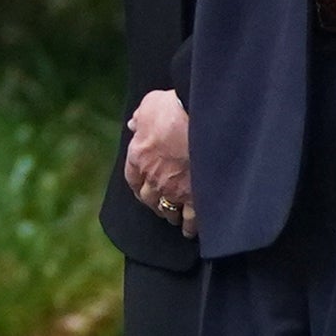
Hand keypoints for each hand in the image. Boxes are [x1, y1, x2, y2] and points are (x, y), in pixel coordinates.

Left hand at [123, 89, 193, 236]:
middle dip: (155, 203)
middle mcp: (153, 177)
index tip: (144, 190)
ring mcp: (174, 190)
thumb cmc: (175, 108)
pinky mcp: (195, 198)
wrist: (202, 119)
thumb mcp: (151, 104)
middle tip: (162, 207)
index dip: (139, 186)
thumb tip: (134, 123)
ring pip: (169, 211)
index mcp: (138, 156)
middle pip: (150, 198)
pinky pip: (191, 219)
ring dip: (171, 215)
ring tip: (176, 220)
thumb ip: (142, 116)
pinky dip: (191, 227)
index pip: (133, 179)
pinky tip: (192, 231)